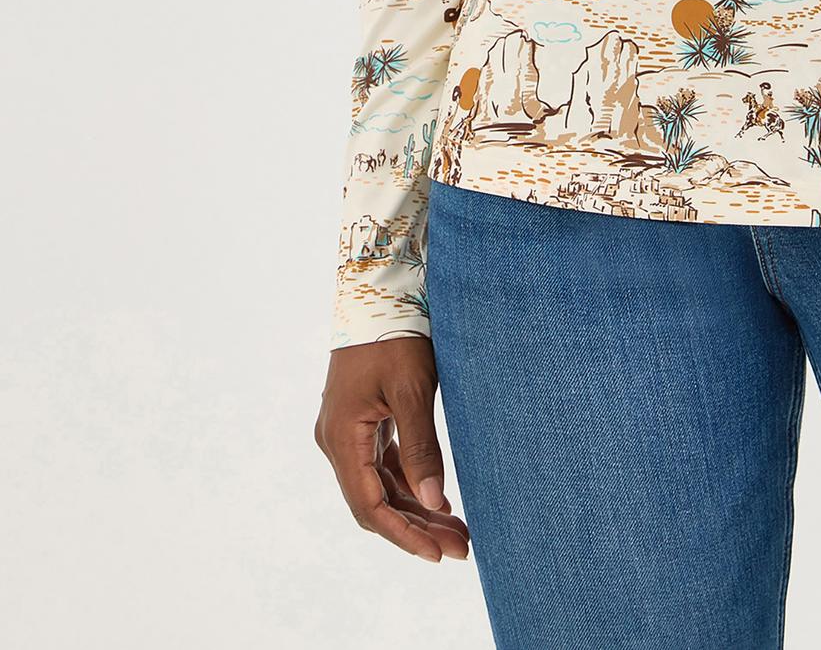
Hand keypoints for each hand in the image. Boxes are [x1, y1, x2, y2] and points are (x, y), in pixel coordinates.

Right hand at [315, 336, 469, 561]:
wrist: (377, 289)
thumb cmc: (395, 334)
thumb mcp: (412, 390)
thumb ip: (421, 449)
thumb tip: (435, 502)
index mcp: (342, 438)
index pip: (370, 507)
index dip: (404, 535)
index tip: (439, 554)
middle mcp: (337, 440)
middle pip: (376, 502)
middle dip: (418, 527)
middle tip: (461, 547)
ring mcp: (348, 430)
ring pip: (381, 485)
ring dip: (416, 508)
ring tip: (458, 529)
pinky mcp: (362, 420)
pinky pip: (383, 465)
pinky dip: (409, 483)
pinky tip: (438, 497)